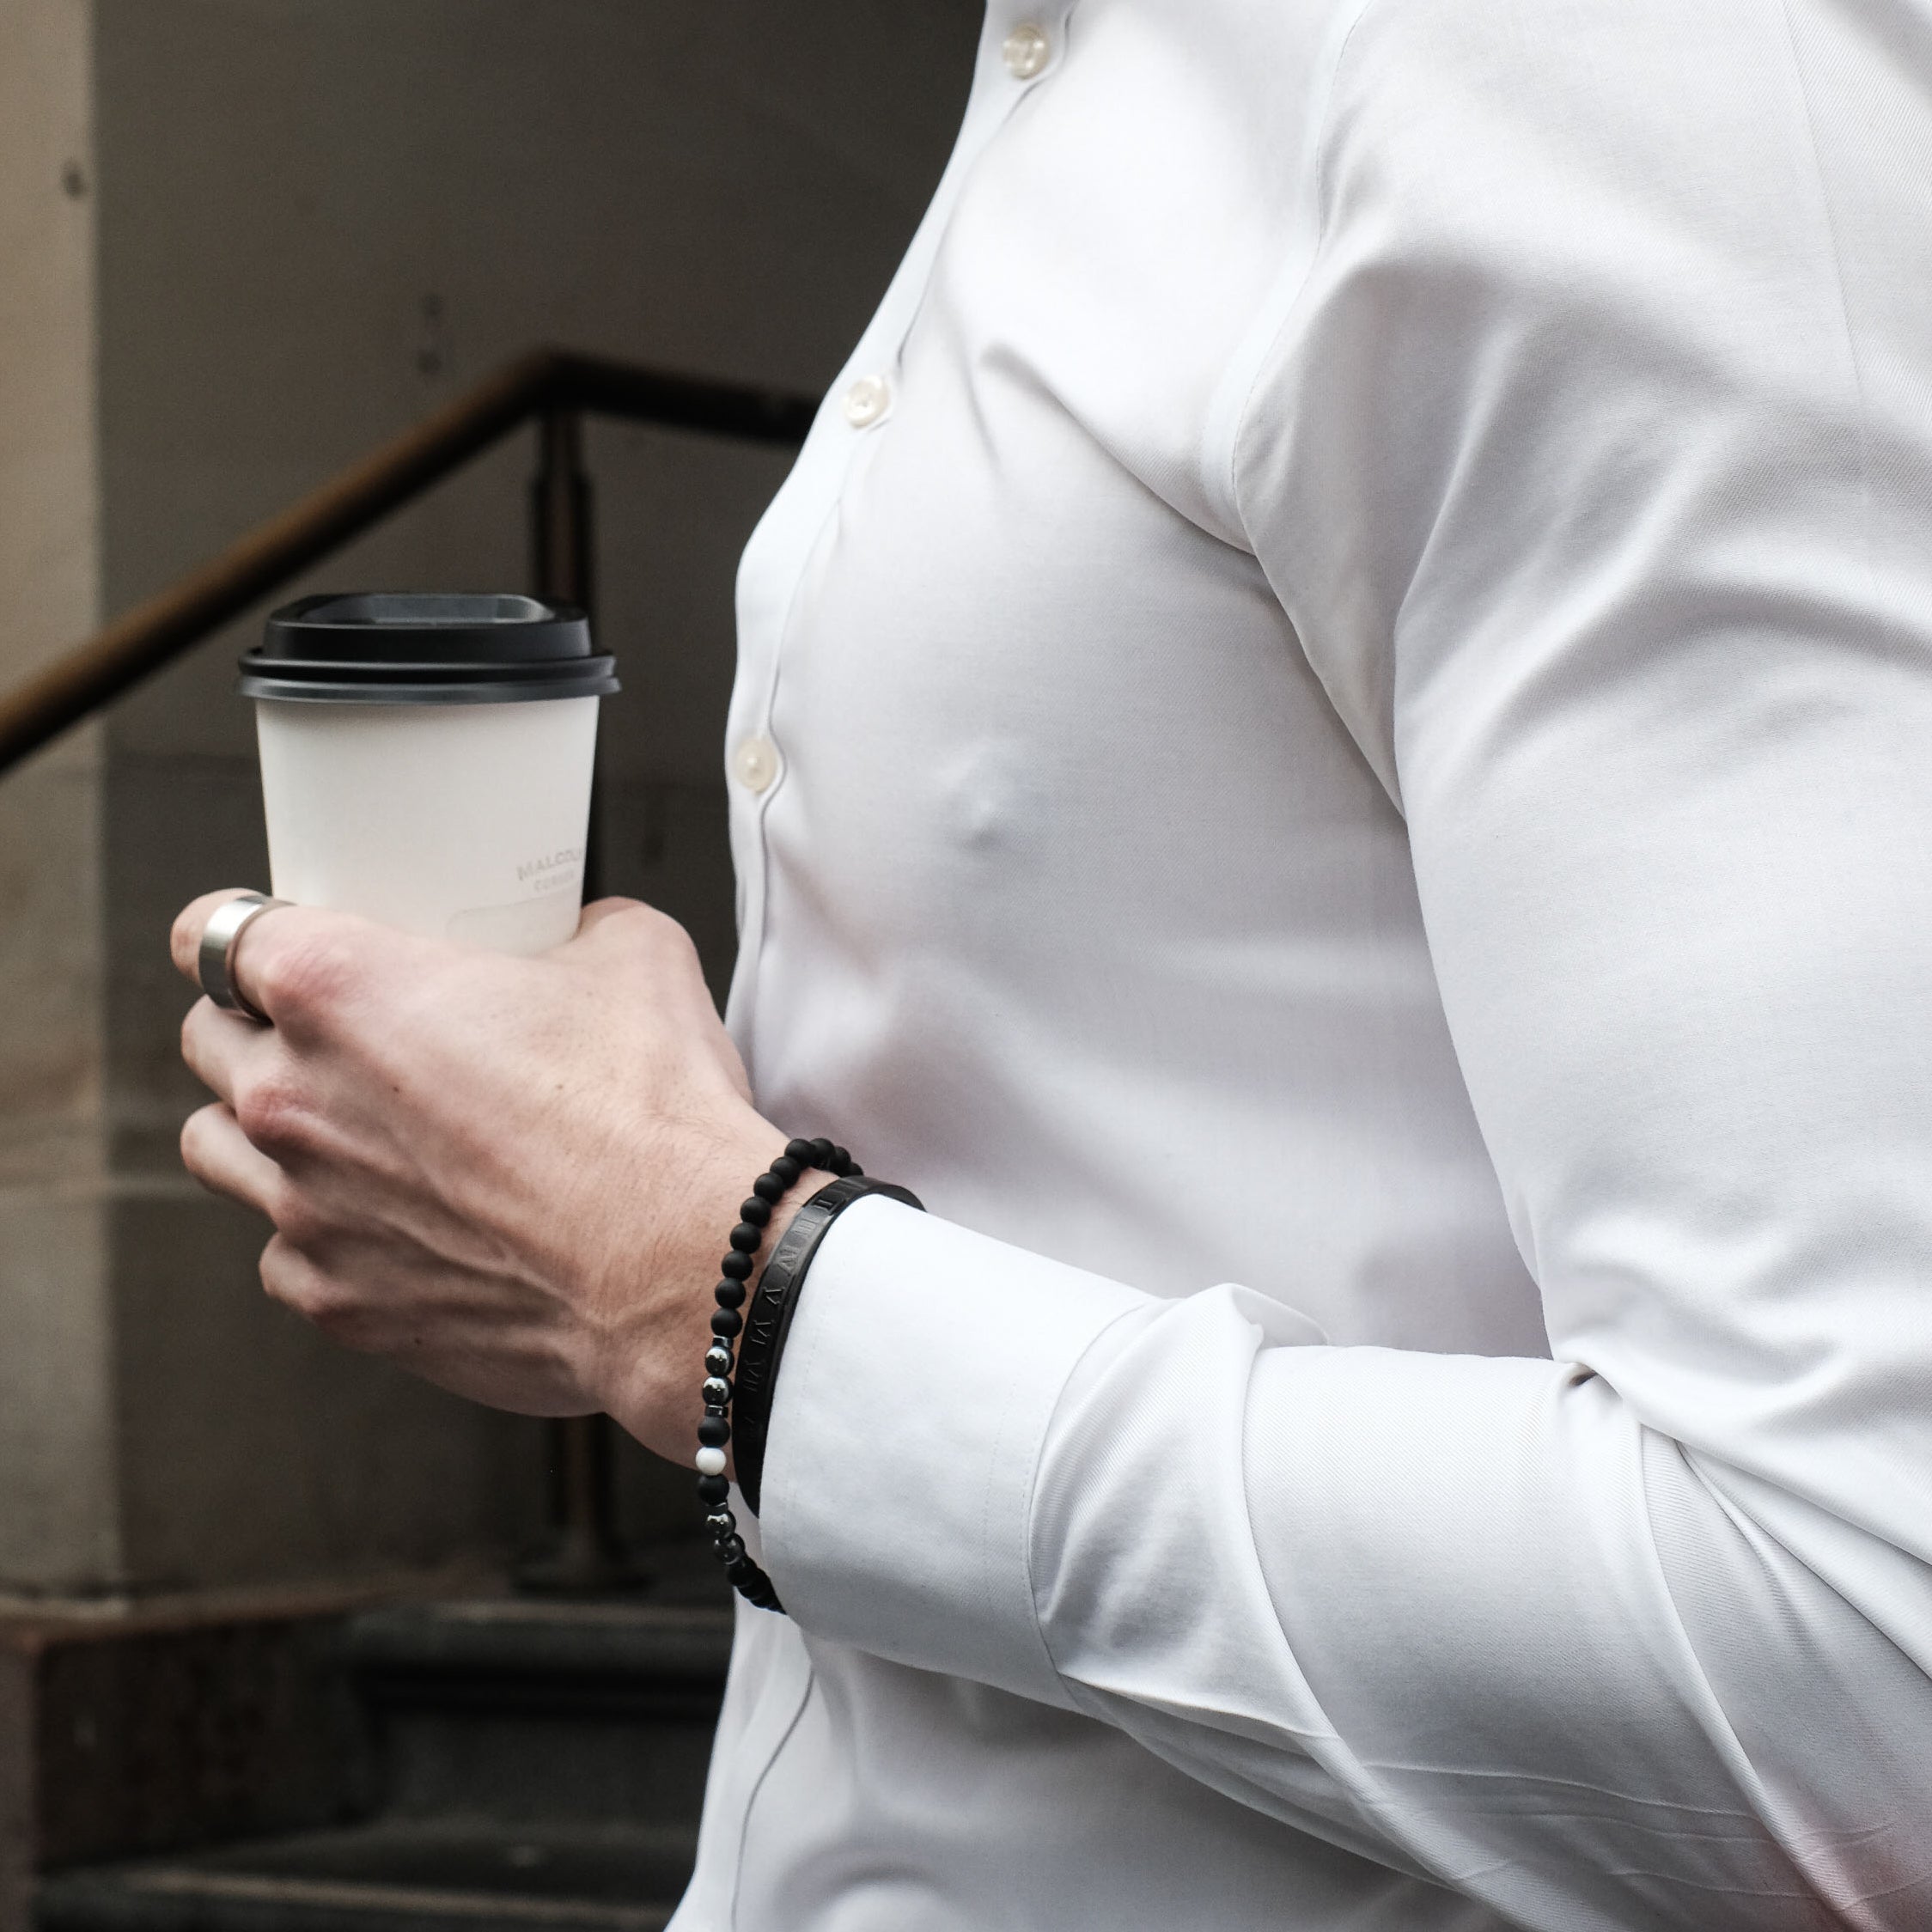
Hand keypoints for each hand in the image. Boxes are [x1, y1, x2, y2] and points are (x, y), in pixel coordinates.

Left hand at [171, 891, 807, 1464]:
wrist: (678, 1266)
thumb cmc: (650, 1110)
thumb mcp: (632, 957)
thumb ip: (574, 929)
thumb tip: (579, 935)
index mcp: (338, 988)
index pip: (212, 932)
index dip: (240, 928)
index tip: (272, 940)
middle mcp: (290, 1096)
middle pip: (203, 1040)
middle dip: (251, 1027)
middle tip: (332, 1033)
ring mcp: (302, 1209)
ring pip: (217, 1151)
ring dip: (265, 1133)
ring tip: (349, 1132)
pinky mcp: (335, 1300)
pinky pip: (287, 1255)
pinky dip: (327, 1234)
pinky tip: (400, 1222)